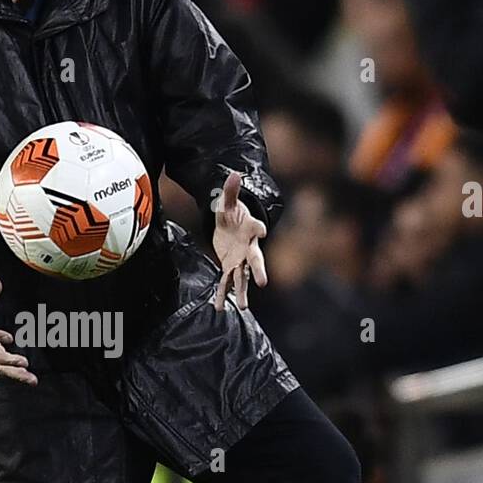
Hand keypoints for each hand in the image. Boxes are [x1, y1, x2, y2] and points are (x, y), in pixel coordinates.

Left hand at [212, 171, 267, 311]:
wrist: (232, 225)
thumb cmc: (232, 212)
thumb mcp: (228, 201)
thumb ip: (230, 190)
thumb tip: (233, 173)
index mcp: (250, 229)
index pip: (257, 228)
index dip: (259, 229)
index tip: (262, 231)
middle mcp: (248, 248)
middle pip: (255, 261)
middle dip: (259, 272)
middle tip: (263, 283)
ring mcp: (240, 260)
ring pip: (243, 278)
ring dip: (242, 292)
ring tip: (244, 308)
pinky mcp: (229, 267)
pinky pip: (226, 283)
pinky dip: (223, 295)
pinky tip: (219, 308)